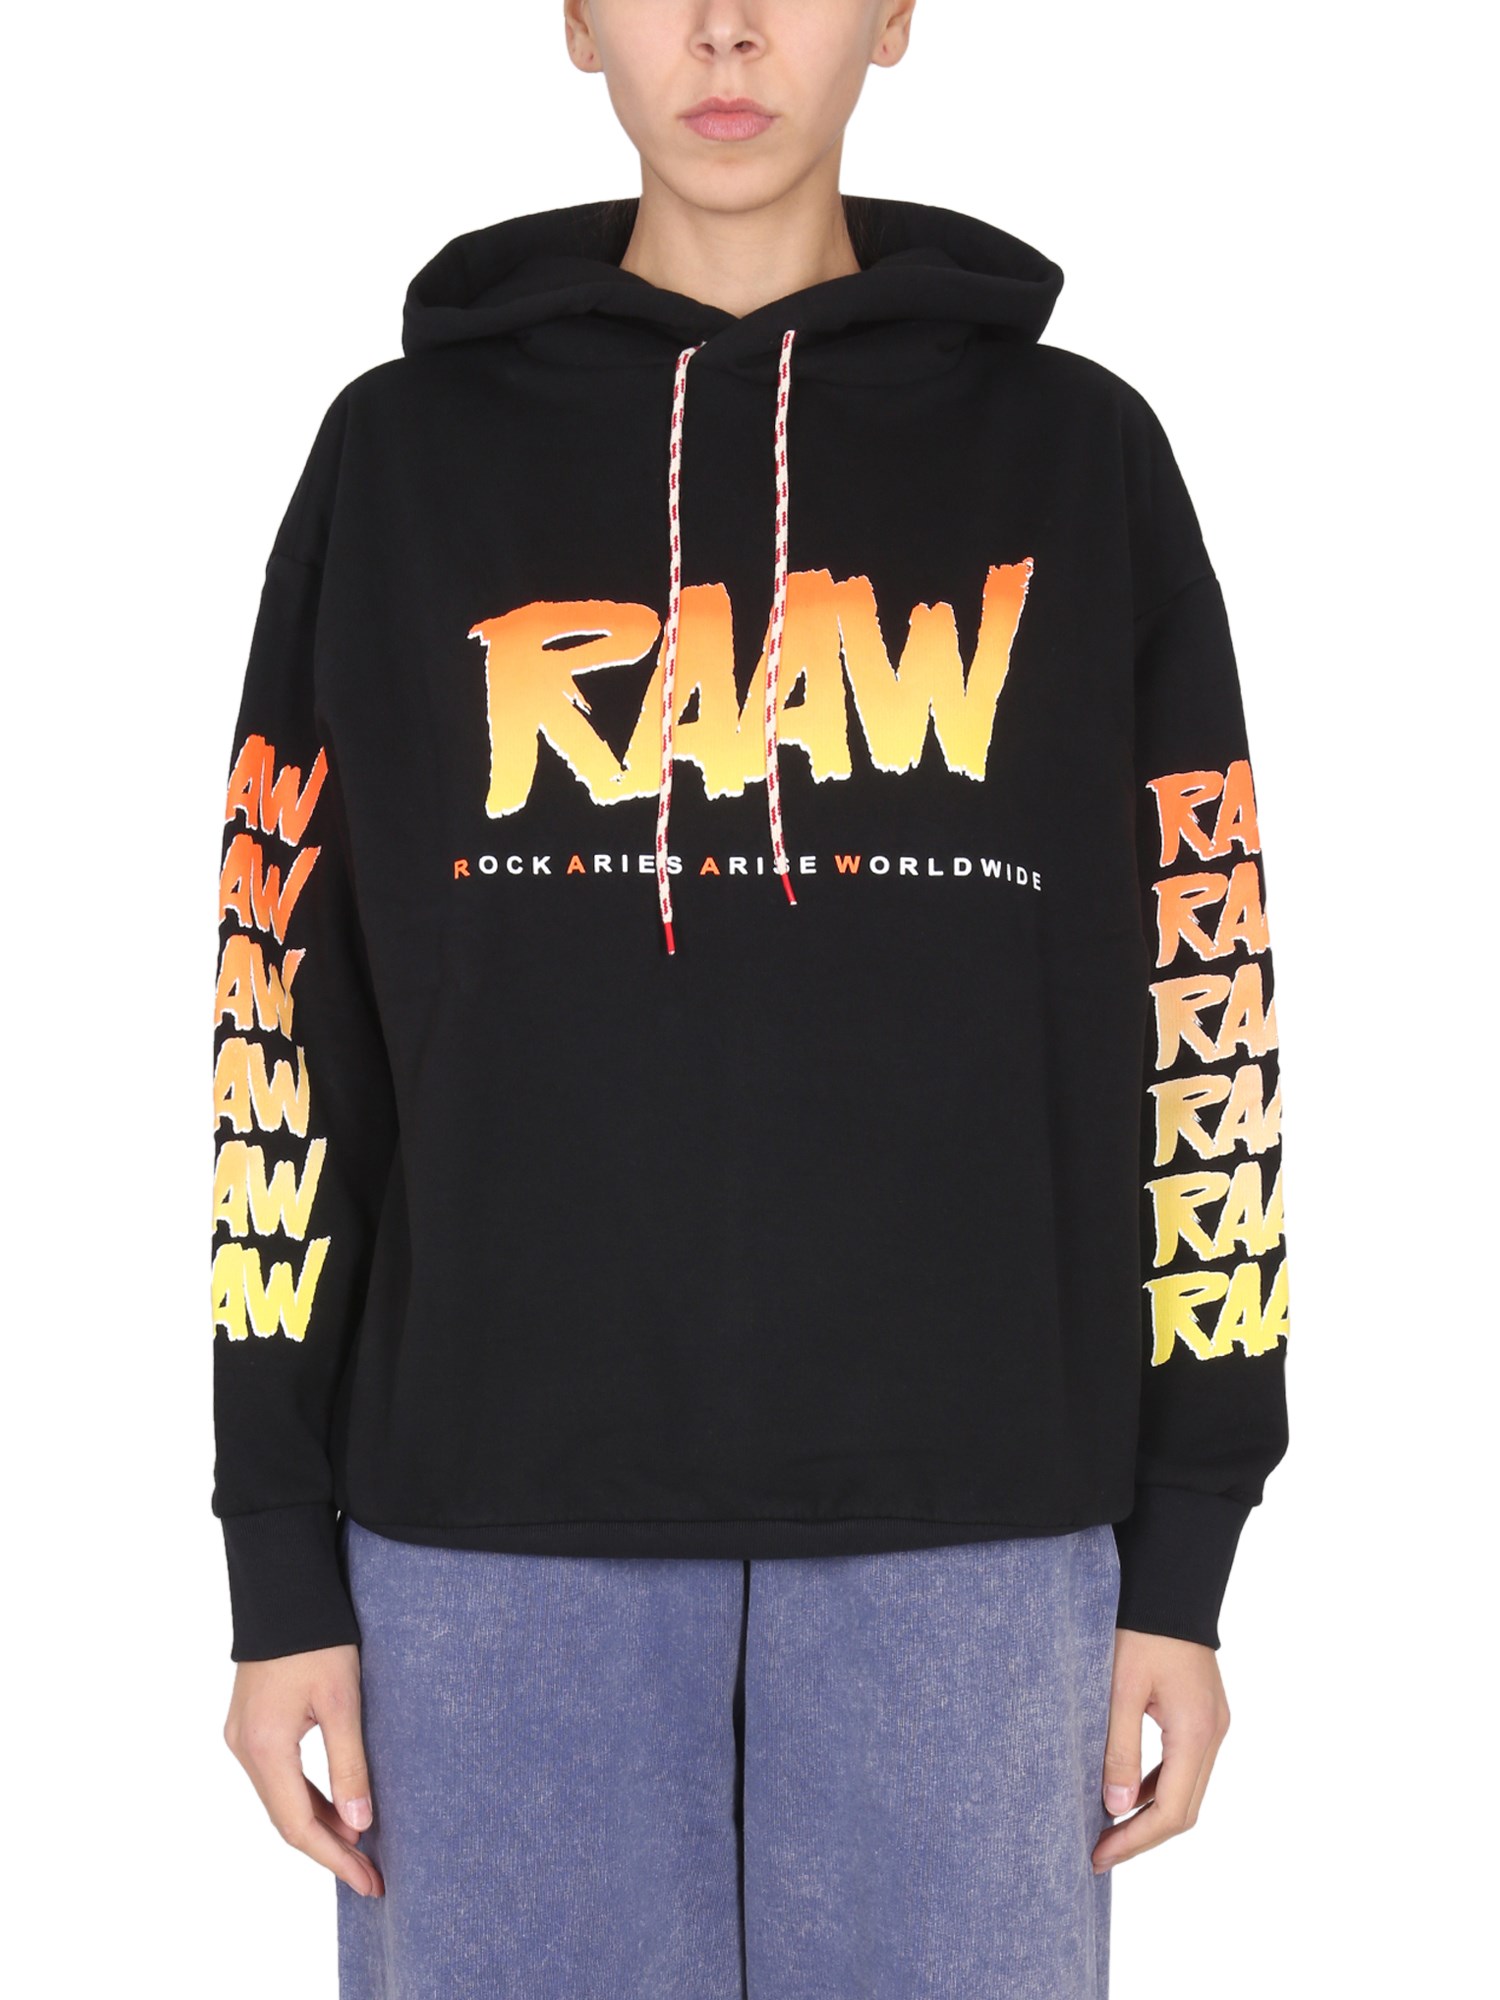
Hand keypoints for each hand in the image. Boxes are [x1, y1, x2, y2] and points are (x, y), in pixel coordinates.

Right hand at [223, 1643, 383, 1896]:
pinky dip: (307, 1796)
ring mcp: (243, 1737)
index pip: (298, 1825)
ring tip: (361, 1845)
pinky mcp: (250, 1724)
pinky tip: (336, 1805)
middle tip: (371, 1873)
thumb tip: (360, 1824)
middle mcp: (244, 1749)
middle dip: (329, 1848)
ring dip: (319, 1823)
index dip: (334, 1858)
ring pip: (281, 1798)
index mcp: (264, 1748)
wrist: (284, 1591)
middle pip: (286, 1818)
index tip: (368, 1881)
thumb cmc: (318, 1639)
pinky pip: (278, 1776)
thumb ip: (349, 1765)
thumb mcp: (342, 1702)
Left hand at [1091, 1627, 1229, 1871]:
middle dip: (1142, 1836)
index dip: (1135, 1840)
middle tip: (1099, 1853)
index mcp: (1195, 1732)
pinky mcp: (1204, 1714)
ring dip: (1150, 1814)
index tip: (1098, 1855)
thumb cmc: (1140, 1629)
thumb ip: (1119, 1749)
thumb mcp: (1120, 1688)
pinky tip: (1127, 1791)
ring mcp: (1213, 1724)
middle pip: (1184, 1809)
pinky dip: (1157, 1785)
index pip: (1170, 1811)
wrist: (1169, 1585)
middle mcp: (1212, 1734)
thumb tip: (1116, 1809)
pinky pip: (1184, 1765)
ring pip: (1186, 1789)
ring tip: (1108, 1830)